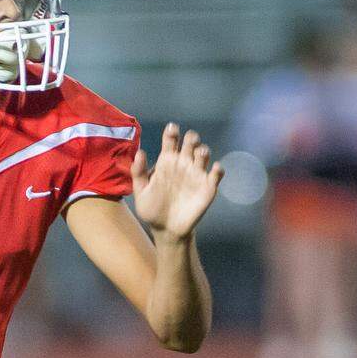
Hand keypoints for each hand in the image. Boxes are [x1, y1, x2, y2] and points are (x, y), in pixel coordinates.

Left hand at [131, 123, 223, 240]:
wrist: (166, 229)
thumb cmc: (151, 208)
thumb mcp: (140, 192)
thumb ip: (138, 172)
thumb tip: (140, 152)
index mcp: (166, 161)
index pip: (171, 140)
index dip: (172, 132)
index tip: (172, 129)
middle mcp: (183, 164)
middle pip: (190, 142)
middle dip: (191, 138)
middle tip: (188, 140)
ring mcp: (196, 174)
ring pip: (203, 154)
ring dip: (203, 151)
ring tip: (199, 154)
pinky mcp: (208, 187)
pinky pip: (216, 174)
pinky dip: (218, 169)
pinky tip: (214, 169)